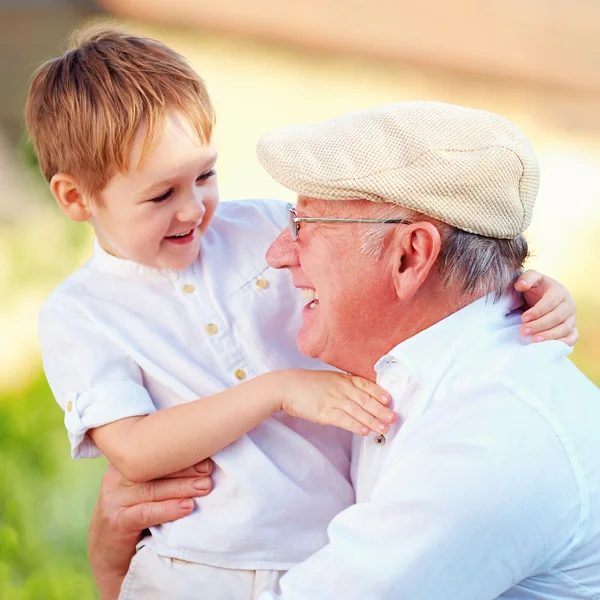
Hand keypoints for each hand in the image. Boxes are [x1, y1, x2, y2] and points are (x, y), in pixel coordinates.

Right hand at [88, 459, 212, 599]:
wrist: (107, 549)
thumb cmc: (135, 510)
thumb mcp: (146, 486)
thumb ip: (164, 471)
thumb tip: (203, 460)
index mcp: (126, 461)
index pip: (154, 452)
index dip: (181, 452)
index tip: (206, 453)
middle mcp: (116, 476)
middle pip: (155, 468)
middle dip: (185, 468)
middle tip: (209, 470)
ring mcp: (113, 499)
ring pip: (152, 489)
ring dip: (182, 487)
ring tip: (204, 487)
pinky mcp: (116, 522)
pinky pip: (145, 513)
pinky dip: (168, 510)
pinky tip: (186, 507)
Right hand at [280, 370, 396, 435]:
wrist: (286, 386)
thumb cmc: (307, 384)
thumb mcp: (329, 380)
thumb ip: (344, 386)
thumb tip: (360, 397)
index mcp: (343, 379)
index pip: (365, 385)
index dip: (379, 393)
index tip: (390, 400)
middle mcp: (340, 388)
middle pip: (365, 399)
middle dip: (381, 410)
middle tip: (394, 418)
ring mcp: (332, 400)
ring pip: (357, 411)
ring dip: (373, 421)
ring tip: (385, 429)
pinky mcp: (324, 412)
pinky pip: (343, 419)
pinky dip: (355, 425)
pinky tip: (364, 431)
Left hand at [514, 270, 577, 344]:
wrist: (540, 298)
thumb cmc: (535, 288)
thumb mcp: (530, 278)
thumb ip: (526, 278)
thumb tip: (520, 285)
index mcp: (559, 291)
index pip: (550, 302)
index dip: (537, 311)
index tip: (524, 318)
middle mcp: (569, 304)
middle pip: (557, 317)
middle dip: (540, 325)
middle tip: (524, 331)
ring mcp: (572, 317)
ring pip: (565, 328)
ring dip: (550, 336)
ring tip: (534, 340)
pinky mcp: (572, 328)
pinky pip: (572, 337)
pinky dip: (563, 343)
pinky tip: (549, 346)